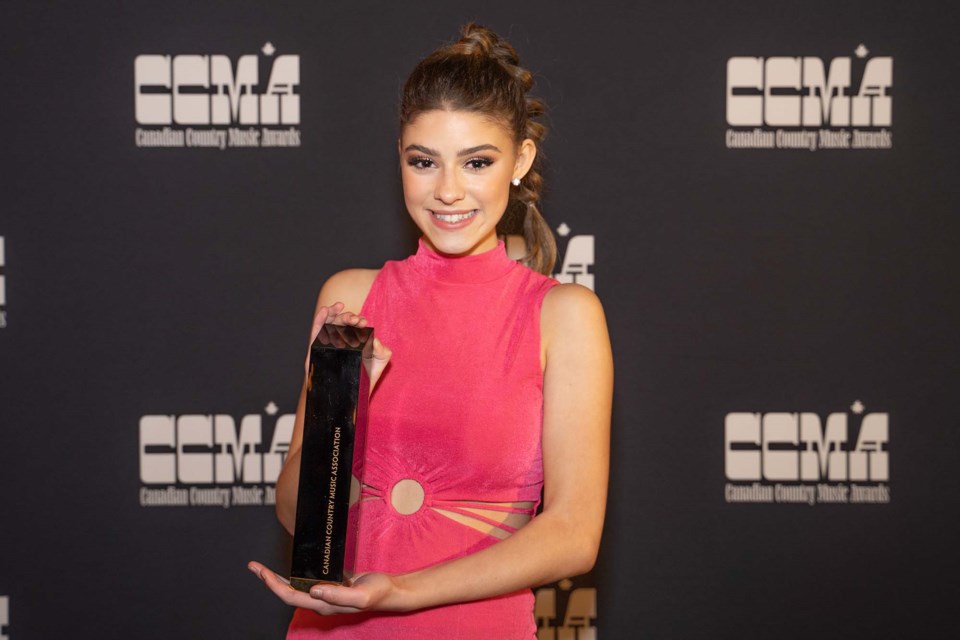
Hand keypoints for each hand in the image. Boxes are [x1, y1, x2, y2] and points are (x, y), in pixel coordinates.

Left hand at [247, 561, 399, 613]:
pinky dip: (293, 574)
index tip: (262, 573)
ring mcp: (324, 594)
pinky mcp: (330, 585)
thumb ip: (338, 595)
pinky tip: (290, 567)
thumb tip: (314, 591)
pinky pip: (306, 581)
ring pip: (294, 587)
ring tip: (263, 568)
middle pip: (287, 592)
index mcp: (324, 604)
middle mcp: (320, 601)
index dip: (274, 586)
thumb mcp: (361, 595)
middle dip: (268, 580)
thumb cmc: (378, 592)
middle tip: (254, 566)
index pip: (291, 596)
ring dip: (277, 578)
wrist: (391, 590)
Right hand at [305, 302, 391, 390]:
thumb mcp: (379, 363)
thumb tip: (375, 340)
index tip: (363, 323)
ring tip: (339, 306)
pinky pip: (316, 331)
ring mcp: (327, 344)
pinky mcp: (315, 349)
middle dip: (348, 317)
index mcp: (354, 341)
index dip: (357, 320)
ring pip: (328, 323)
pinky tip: (325, 310)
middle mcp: (340, 340)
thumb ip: (382, 351)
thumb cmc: (363, 379)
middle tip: (355, 320)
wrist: (350, 397)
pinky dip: (320, 319)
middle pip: (341, 322)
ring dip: (333, 313)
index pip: (354, 325)